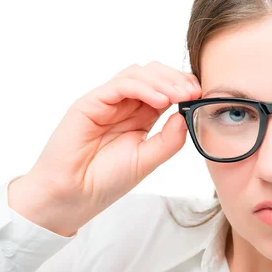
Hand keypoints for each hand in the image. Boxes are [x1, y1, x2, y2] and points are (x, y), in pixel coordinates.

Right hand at [8, 61, 200, 235]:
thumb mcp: (147, 161)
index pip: (164, 89)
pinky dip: (143, 87)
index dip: (183, 87)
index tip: (200, 95)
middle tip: (194, 91)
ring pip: (138, 74)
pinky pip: (120, 85)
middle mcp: (123, 105)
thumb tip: (185, 115)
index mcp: (139, 117)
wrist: (71, 197)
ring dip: (163, 80)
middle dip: (177, 79)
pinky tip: (160, 100)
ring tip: (180, 95)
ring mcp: (106, 102)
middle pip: (153, 75)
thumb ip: (168, 140)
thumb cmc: (104, 182)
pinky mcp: (90, 103)